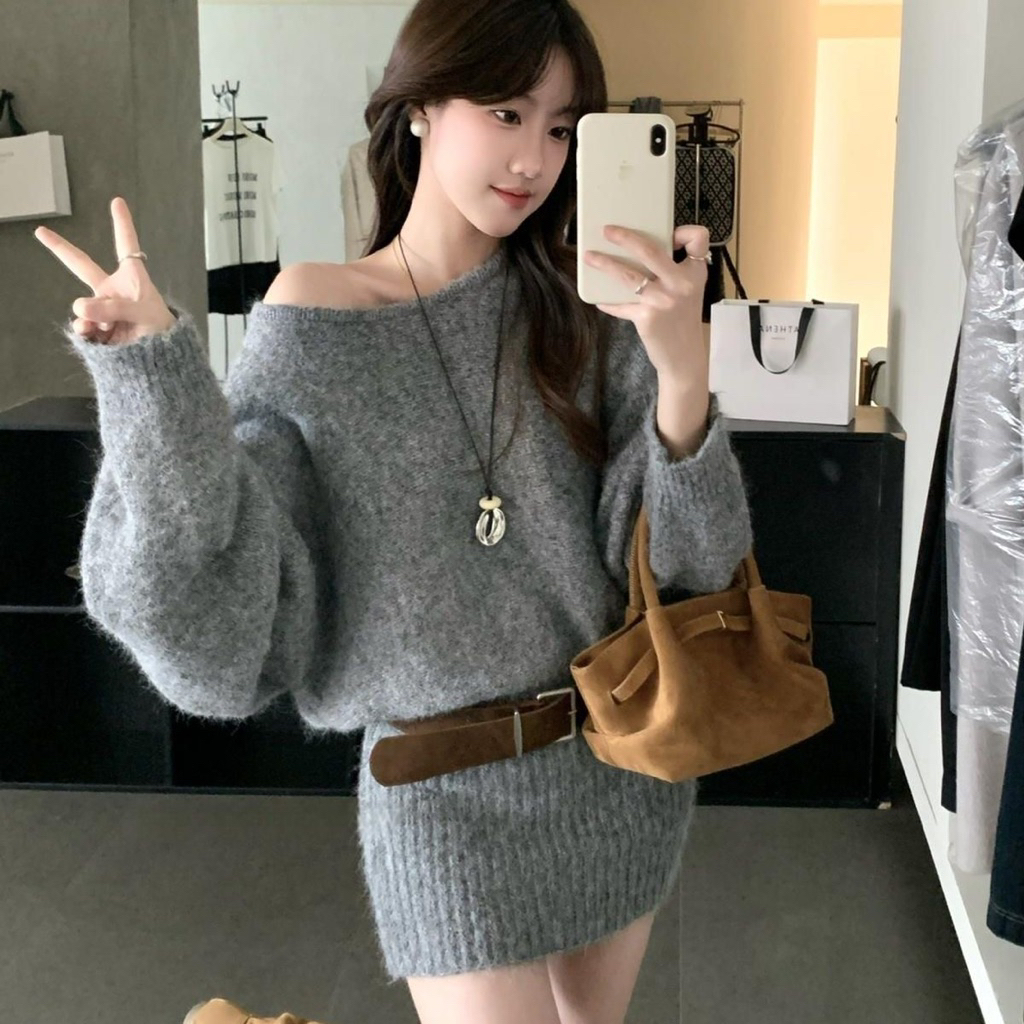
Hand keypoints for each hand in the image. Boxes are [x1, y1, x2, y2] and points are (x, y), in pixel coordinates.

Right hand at [34, 196, 176, 345]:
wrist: (162, 361)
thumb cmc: (162, 332)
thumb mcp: (143, 315)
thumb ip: (112, 309)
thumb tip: (80, 308)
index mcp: (132, 278)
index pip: (126, 246)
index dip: (122, 224)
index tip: (118, 202)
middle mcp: (113, 290)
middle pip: (82, 265)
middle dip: (60, 249)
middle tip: (41, 231)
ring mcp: (102, 309)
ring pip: (83, 307)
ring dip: (91, 317)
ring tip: (106, 328)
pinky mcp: (96, 329)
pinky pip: (81, 326)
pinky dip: (86, 331)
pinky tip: (95, 334)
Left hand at [583, 224, 710, 382]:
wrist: (684, 356)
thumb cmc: (682, 319)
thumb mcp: (687, 290)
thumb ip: (672, 270)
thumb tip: (638, 250)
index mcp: (694, 273)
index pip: (698, 238)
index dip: (685, 232)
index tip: (670, 233)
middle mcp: (680, 284)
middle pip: (650, 251)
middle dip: (624, 237)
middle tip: (607, 230)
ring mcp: (663, 301)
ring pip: (628, 275)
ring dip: (605, 264)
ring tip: (589, 257)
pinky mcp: (647, 318)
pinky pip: (621, 304)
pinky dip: (608, 301)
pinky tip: (600, 299)